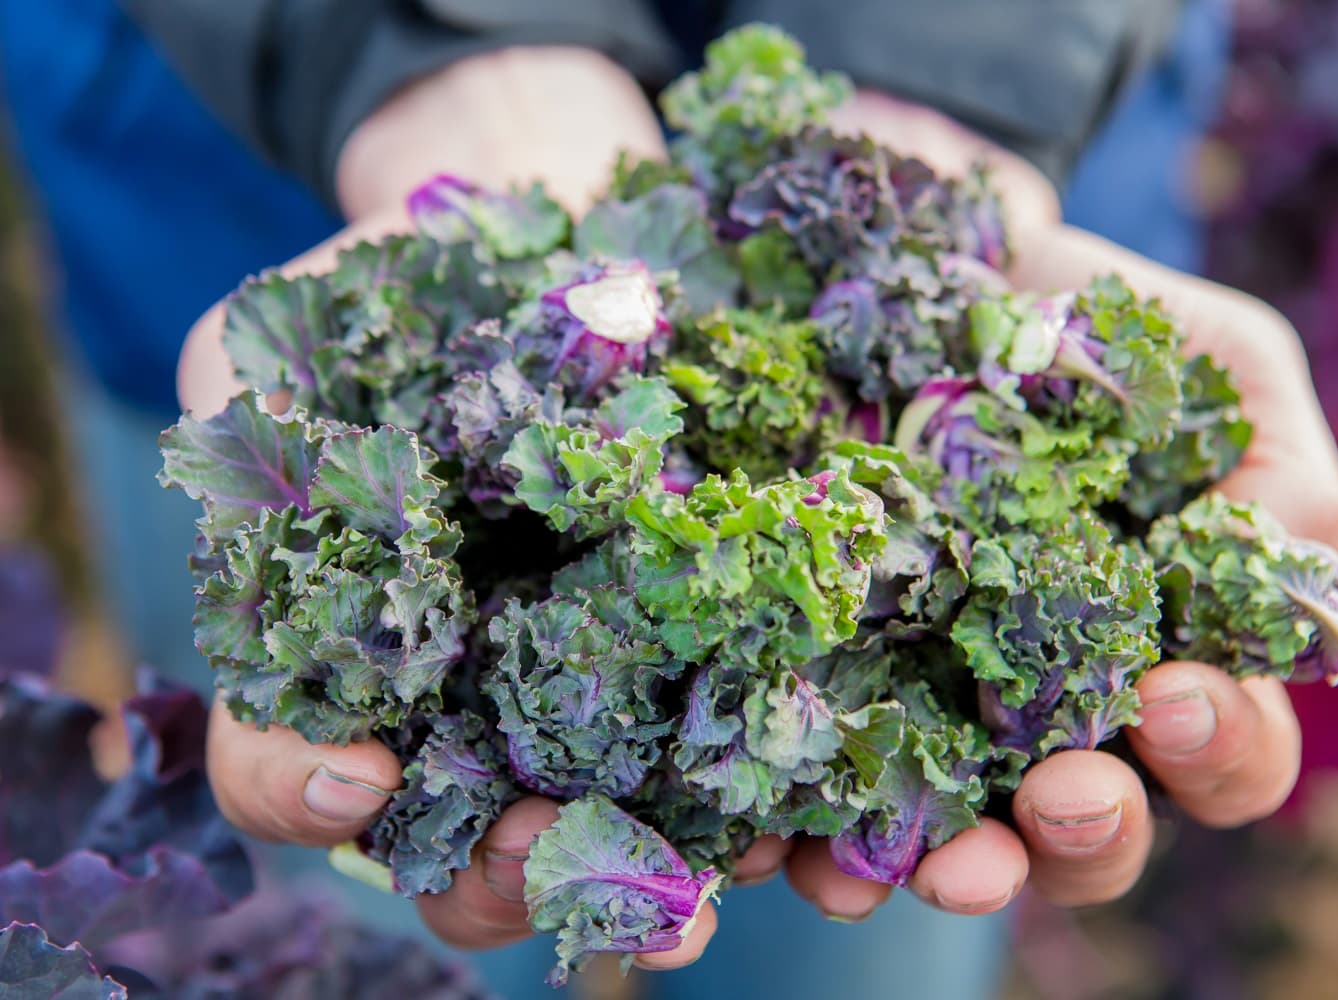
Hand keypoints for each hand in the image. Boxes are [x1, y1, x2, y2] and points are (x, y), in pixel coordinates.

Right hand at [185, 47, 723, 968]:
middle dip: (496, 875)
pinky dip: (763, 801)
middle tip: (540, 848)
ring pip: (607, 831)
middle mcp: (473, 692)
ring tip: (696, 878)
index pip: (290, 767)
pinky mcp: (716, 645)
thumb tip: (279, 498)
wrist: (564, 218)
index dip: (306, 790)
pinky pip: (739, 749)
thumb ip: (246, 422)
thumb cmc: (408, 281)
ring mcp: (598, 680)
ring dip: (639, 872)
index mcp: (358, 647)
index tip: (367, 774)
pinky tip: (791, 816)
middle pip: (458, 846)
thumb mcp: (284, 330)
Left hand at [777, 92, 1337, 918]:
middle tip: (1064, 800)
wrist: (933, 278)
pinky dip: (809, 835)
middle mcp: (1055, 709)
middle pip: (1094, 829)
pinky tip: (789, 838)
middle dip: (1089, 833)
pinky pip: (821, 786)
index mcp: (1170, 653)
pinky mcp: (825, 682)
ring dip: (959, 867)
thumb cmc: (1095, 329)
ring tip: (939, 863)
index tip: (1174, 698)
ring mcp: (935, 708)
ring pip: (960, 837)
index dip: (1218, 750)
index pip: (1224, 752)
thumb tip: (1283, 569)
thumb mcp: (1221, 365)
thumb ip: (1281, 466)